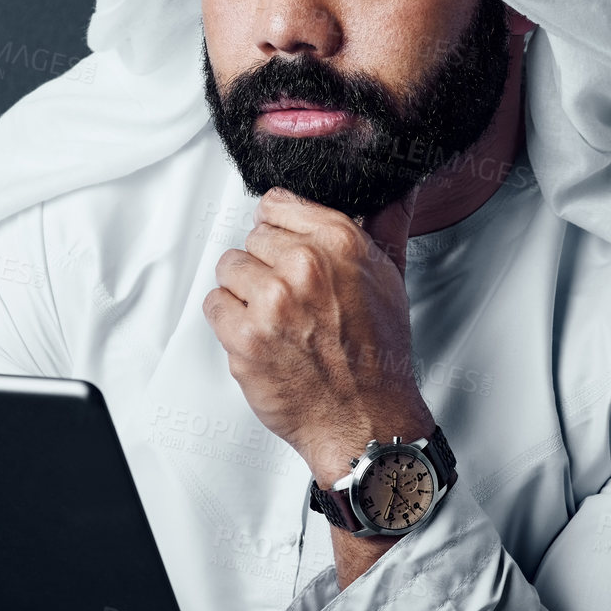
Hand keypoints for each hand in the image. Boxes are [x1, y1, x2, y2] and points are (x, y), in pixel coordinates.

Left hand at [203, 185, 435, 484]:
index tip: (286, 251)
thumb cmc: (378, 357)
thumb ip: (387, 225)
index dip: (280, 231)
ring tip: (276, 320)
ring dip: (245, 294)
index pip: (276, 204)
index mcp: (338, 243)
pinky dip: (230, 323)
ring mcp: (272, 302)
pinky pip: (215, 306)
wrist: (365, 420)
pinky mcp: (245, 337)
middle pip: (251, 239)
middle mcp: (304, 267)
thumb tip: (396, 190)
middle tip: (292, 300)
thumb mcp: (390, 279)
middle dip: (266, 266)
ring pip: (228, 269)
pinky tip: (261, 338)